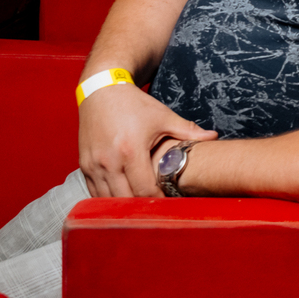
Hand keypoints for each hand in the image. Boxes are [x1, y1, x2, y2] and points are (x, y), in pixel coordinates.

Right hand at [77, 82, 216, 197]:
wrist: (100, 90)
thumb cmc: (133, 104)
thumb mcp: (162, 116)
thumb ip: (187, 130)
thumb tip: (214, 136)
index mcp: (130, 150)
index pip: (145, 190)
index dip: (158, 200)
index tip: (168, 201)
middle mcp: (109, 161)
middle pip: (126, 200)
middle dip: (141, 207)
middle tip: (156, 207)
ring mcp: (93, 164)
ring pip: (107, 200)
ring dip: (123, 205)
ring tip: (139, 205)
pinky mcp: (84, 165)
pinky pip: (94, 192)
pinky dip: (107, 198)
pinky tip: (121, 196)